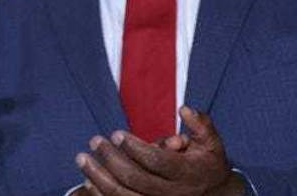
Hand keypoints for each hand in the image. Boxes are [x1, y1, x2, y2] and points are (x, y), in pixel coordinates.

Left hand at [75, 107, 244, 195]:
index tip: (116, 133)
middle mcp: (172, 194)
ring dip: (99, 177)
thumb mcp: (211, 142)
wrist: (214, 194)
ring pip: (123, 195)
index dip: (134, 148)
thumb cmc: (207, 163)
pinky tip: (87, 179)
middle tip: (94, 140)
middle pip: (135, 178)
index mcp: (187, 174)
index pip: (157, 161)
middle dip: (111, 158)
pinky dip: (101, 194)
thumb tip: (184, 109)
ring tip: (81, 158)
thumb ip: (200, 125)